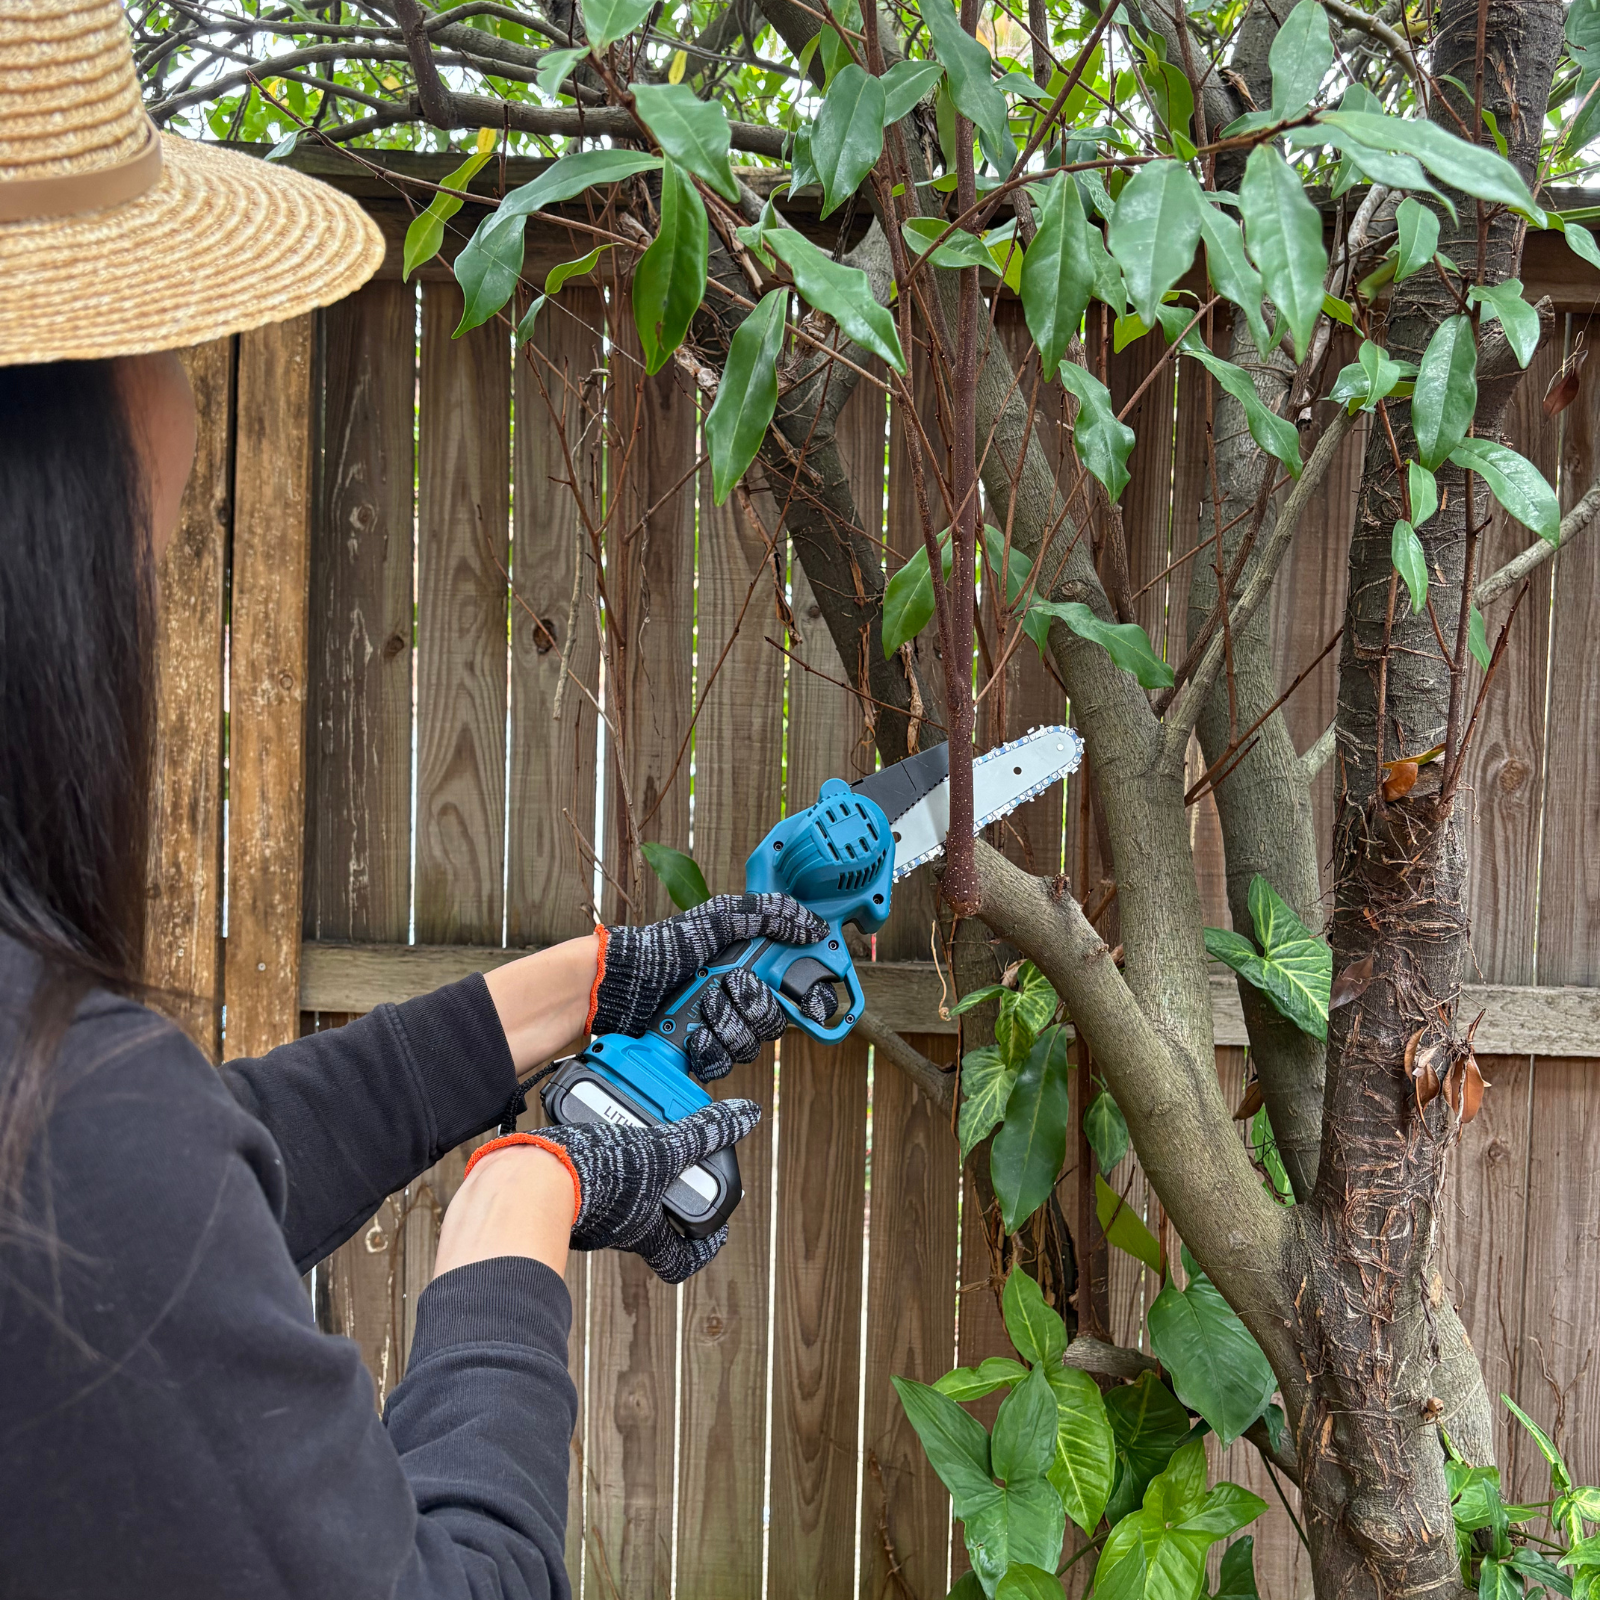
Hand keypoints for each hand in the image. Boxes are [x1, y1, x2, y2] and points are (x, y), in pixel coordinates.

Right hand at [465, 1100, 760, 1282]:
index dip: (703, 1246)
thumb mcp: (662, 1149)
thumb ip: (701, 1135)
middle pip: (648, 1218)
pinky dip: (593, 1150)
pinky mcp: (556, 1192)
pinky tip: (595, 1121)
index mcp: (642, 1230)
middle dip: (663, 1186)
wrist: (525, 1174)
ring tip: (635, 1125)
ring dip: (627, 1163)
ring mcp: (584, 1214)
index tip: (715, 1228)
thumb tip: (743, 1118)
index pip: (680, 1257)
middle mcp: (614, 1229)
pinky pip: (582, 1176)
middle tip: (674, 1153)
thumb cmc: (595, 1176)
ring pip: (615, 1195)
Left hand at [588, 893, 836, 1081]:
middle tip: (730, 986)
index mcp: (751, 966)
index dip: (810, 1000)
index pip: (796, 990)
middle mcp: (739, 998)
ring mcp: (719, 1026)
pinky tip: (693, 1033)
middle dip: (753, 1007)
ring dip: (726, 1026)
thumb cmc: (666, 947)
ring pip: (749, 1046)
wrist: (622, 984)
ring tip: (703, 1007)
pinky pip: (722, 1064)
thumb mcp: (720, 918)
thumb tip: (813, 926)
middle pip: (775, 1023)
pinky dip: (707, 1049)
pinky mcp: (699, 1050)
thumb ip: (770, 915)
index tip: (810, 1004)